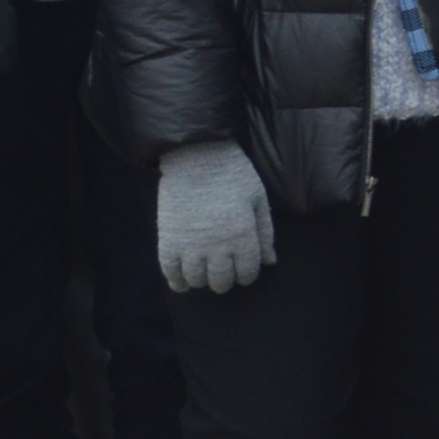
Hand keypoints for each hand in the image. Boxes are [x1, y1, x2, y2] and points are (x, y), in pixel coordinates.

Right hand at [152, 139, 275, 298]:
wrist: (197, 156)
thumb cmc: (233, 174)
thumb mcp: (257, 199)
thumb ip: (264, 233)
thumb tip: (270, 261)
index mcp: (242, 235)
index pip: (247, 272)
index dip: (247, 275)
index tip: (243, 270)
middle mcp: (217, 246)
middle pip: (221, 282)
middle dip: (225, 281)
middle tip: (223, 273)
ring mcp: (190, 245)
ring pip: (197, 280)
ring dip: (202, 281)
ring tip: (204, 272)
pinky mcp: (169, 240)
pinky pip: (171, 272)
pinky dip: (177, 282)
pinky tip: (183, 282)